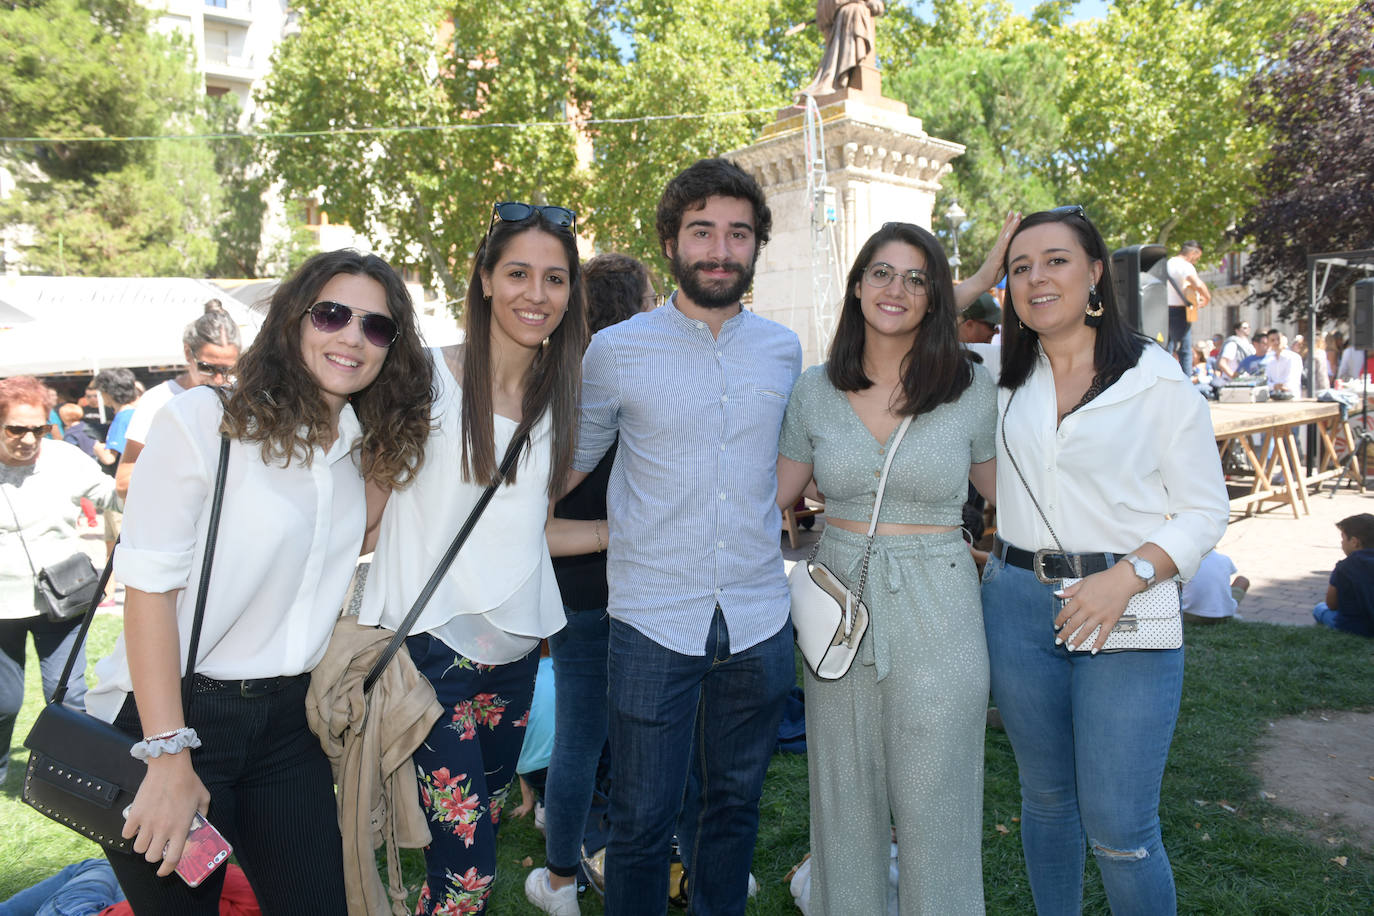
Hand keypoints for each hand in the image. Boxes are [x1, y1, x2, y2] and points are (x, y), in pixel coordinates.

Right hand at [121, 753, 210, 876]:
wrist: (170, 766)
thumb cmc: (188, 781)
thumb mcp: (204, 798)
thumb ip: (203, 814)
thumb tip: (200, 823)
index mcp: (180, 828)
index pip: (172, 858)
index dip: (167, 869)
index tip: (163, 871)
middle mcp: (162, 829)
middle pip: (150, 857)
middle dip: (153, 855)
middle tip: (157, 846)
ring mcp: (147, 822)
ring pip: (138, 848)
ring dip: (142, 845)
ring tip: (147, 836)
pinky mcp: (135, 814)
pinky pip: (126, 833)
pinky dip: (130, 833)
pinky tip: (136, 827)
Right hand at [971, 210, 1020, 287]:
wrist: (980, 282)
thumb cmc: (991, 276)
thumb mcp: (1003, 265)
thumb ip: (1008, 258)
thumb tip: (1016, 256)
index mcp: (999, 250)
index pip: (1005, 235)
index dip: (1010, 225)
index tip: (1015, 215)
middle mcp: (996, 248)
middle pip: (1005, 232)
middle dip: (1011, 221)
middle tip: (1018, 211)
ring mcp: (995, 252)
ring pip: (1004, 236)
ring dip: (1011, 226)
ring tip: (1017, 216)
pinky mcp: (995, 258)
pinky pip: (1002, 246)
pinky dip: (1006, 238)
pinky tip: (1010, 232)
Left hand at [1053, 563, 1140, 652]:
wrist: (1123, 580)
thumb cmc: (1104, 579)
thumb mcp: (1083, 581)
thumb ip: (1070, 590)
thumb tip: (1057, 594)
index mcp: (1080, 598)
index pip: (1065, 612)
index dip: (1059, 621)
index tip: (1056, 627)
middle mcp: (1088, 608)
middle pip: (1073, 624)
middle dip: (1064, 634)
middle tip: (1058, 641)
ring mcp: (1100, 615)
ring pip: (1086, 631)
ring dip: (1077, 641)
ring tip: (1070, 648)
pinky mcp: (1111, 620)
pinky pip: (1103, 634)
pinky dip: (1098, 643)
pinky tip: (1093, 650)